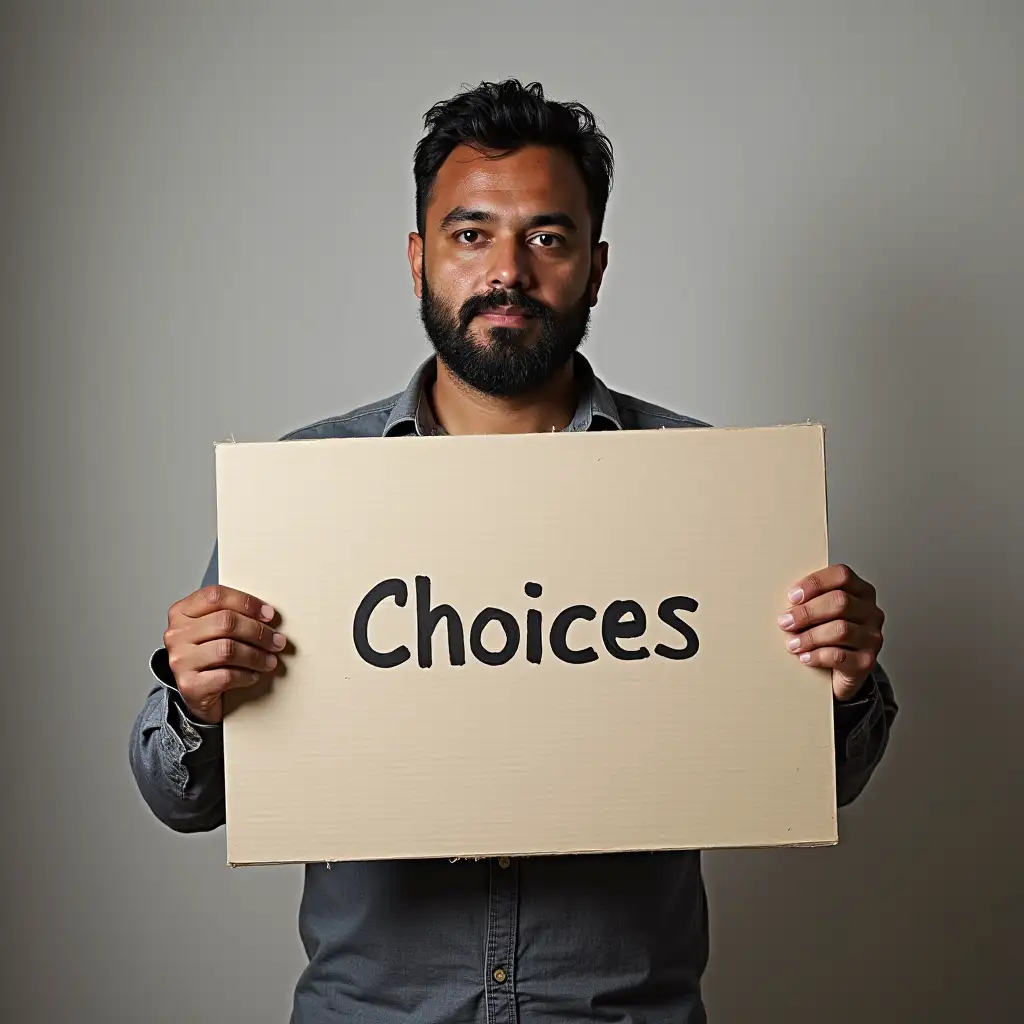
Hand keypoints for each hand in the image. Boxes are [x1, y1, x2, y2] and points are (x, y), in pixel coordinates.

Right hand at [163, 585, 287, 723]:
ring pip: (228, 649)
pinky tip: (253, 675)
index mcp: (182, 612)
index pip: (216, 596)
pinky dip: (246, 675)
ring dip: (256, 656)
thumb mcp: (213, 629)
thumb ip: (232, 615)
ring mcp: (180, 660)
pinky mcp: (190, 685)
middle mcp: (176, 634)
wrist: (196, 693)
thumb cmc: (209, 657)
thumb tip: (267, 615)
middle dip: (258, 631)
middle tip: (276, 641)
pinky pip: (226, 676)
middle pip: (226, 622)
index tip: (268, 614)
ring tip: (269, 660)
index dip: (247, 603)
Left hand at [778, 564, 883, 700]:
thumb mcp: (820, 612)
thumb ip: (809, 601)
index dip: (815, 583)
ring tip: (792, 643)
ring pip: (841, 630)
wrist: (841, 670)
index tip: (792, 596)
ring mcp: (872, 637)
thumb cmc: (827, 634)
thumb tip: (786, 604)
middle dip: (807, 612)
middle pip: (840, 602)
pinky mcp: (867, 661)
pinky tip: (805, 657)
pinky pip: (840, 656)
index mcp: (860, 591)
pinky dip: (817, 656)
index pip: (842, 576)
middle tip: (785, 622)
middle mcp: (871, 612)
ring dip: (810, 636)